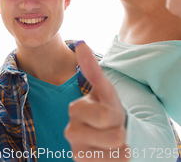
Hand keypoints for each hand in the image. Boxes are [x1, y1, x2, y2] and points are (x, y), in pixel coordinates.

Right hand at [65, 42, 127, 160]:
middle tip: (114, 128)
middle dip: (120, 131)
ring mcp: (76, 151)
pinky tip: (109, 154)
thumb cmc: (107, 110)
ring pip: (115, 152)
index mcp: (75, 110)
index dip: (116, 115)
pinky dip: (118, 160)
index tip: (111, 114)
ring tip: (112, 141)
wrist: (109, 138)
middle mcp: (71, 131)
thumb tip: (81, 43)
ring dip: (121, 147)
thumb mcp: (105, 90)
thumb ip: (92, 69)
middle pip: (113, 135)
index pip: (105, 116)